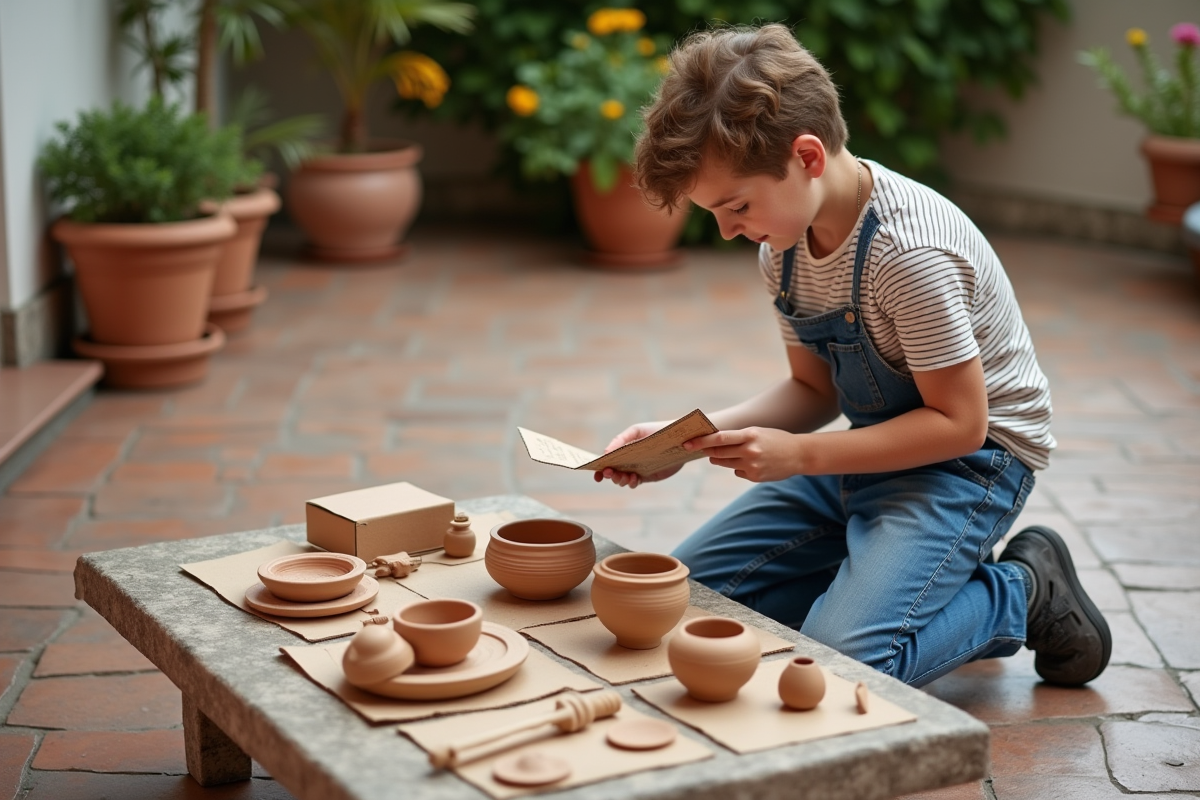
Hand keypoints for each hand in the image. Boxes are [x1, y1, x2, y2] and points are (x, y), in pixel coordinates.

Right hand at [593, 421, 680, 488]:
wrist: (680, 439)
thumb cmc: (657, 431)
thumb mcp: (636, 431)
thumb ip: (620, 440)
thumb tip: (605, 452)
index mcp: (622, 448)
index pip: (607, 460)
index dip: (599, 468)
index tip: (597, 474)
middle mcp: (627, 460)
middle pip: (613, 471)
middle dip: (610, 474)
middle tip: (611, 473)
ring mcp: (636, 469)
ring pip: (622, 479)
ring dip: (620, 480)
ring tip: (623, 476)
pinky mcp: (647, 476)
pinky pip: (634, 483)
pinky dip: (631, 483)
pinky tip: (634, 478)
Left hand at [684, 427, 801, 482]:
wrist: (799, 454)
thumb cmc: (775, 439)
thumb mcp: (757, 432)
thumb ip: (737, 437)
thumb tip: (713, 443)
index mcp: (750, 435)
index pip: (719, 439)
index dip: (701, 441)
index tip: (687, 443)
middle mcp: (750, 451)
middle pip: (718, 453)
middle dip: (706, 451)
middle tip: (694, 447)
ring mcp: (752, 466)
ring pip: (725, 463)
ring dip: (719, 459)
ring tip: (724, 454)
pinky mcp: (755, 477)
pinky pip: (737, 471)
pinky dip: (738, 467)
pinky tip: (751, 463)